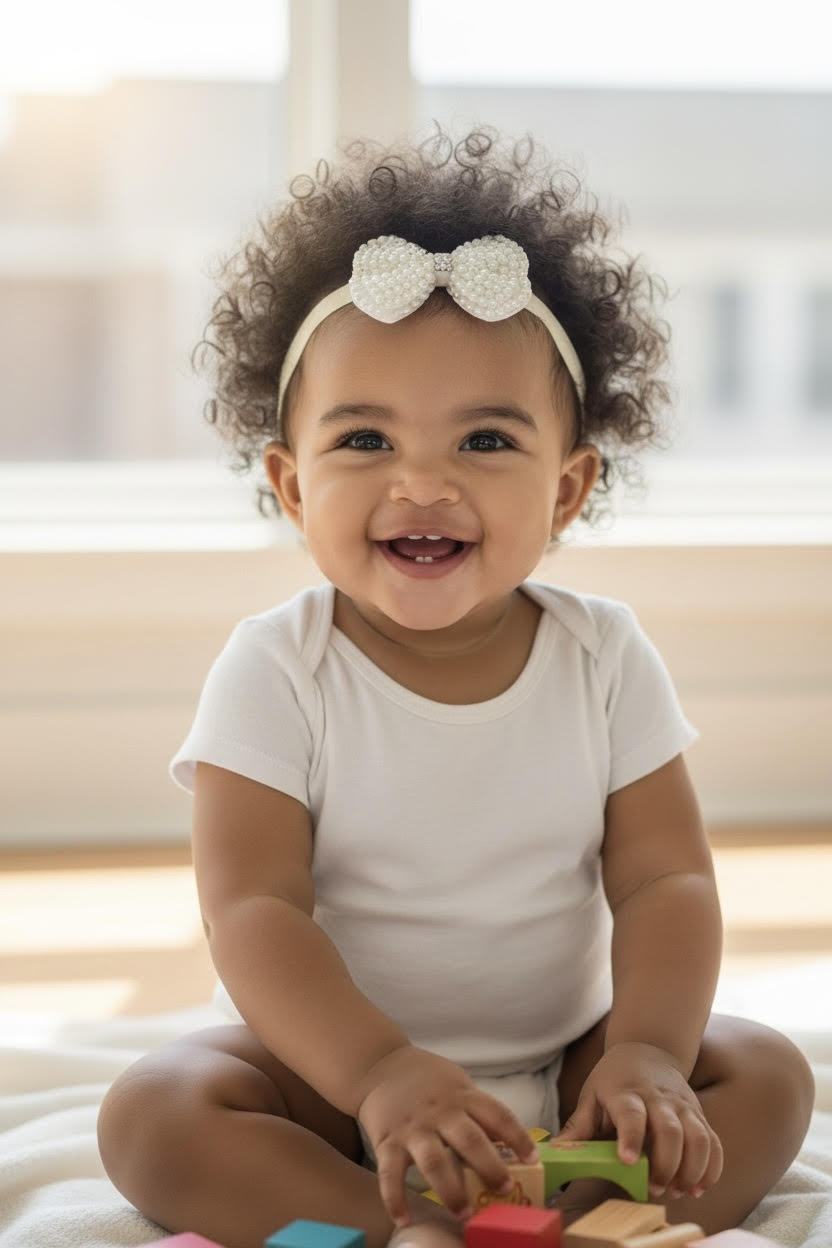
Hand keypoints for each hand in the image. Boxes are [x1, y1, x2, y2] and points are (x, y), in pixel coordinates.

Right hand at [354, 1045, 538, 1227]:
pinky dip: (396, 1200)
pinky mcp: (387, 1142)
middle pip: (470, 1140)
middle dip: (490, 1167)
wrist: (379, 1065)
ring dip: (451, 1191)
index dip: (518, 1137)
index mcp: (462, 1096)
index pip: (497, 1114)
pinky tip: (404, 1220)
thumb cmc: (426, 1080)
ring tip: (464, 1214)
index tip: (532, 1159)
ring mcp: (413, 1128)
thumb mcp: (457, 1085)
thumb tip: (506, 1144)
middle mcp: (440, 1112)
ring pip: (434, 1162)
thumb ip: (477, 1111)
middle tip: (504, 1191)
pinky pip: (390, 1175)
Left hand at [552, 1041, 723, 1198]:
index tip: (627, 1161)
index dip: (630, 1137)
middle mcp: (659, 1098)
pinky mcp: (699, 1114)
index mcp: (627, 1093)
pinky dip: (712, 1167)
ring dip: (692, 1169)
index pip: (631, 1114)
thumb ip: (579, 1125)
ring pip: (698, 1138)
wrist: (647, 1048)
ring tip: (678, 1190)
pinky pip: (714, 1142)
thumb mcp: (592, 1094)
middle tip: (656, 1187)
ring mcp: (683, 1106)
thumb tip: (555, 1152)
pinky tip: (699, 1187)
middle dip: (666, 1164)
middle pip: (671, 1130)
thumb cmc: (614, 1078)